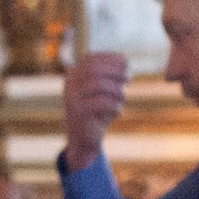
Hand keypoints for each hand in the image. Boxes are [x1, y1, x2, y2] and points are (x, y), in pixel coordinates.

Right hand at [60, 49, 130, 167]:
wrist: (85, 140)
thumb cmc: (98, 111)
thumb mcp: (106, 90)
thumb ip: (112, 75)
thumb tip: (125, 62)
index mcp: (73, 75)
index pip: (91, 59)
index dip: (111, 59)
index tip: (126, 64)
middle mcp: (69, 84)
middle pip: (94, 69)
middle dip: (115, 72)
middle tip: (128, 78)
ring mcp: (71, 98)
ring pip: (98, 85)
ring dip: (116, 90)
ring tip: (121, 99)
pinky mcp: (78, 112)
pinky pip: (101, 103)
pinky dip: (114, 106)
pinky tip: (118, 111)